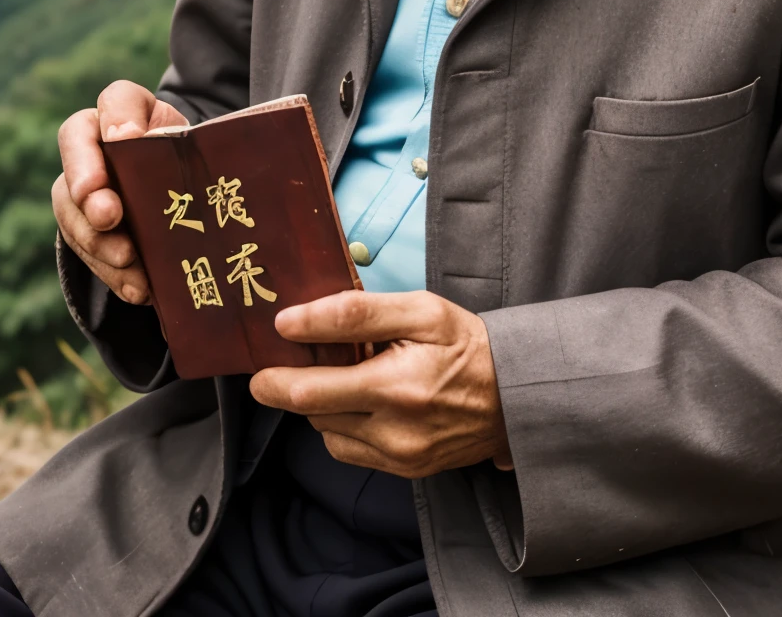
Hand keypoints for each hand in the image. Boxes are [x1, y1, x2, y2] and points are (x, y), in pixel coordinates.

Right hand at [52, 79, 187, 304]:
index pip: (115, 101)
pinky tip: (137, 288)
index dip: (117, 118)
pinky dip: (113, 274)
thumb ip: (188, 147)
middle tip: (109, 215)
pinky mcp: (84, 229)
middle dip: (89, 191)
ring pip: (72, 211)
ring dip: (98, 241)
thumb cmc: (189, 159)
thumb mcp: (197, 144)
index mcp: (127, 111)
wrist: (182, 189)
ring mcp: (81, 188)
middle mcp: (94, 145)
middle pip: (77, 160)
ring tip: (128, 260)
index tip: (127, 139)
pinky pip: (87, 252)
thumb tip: (170, 163)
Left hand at [250, 289, 511, 477]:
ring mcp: (399, 459)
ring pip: (327, 433)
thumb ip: (354, 313)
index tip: (265, 354)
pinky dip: (344, 424)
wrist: (516, 393)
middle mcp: (394, 433)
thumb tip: (292, 321)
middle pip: (312, 414)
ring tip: (346, 373)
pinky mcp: (405, 471)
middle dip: (294, 385)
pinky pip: (350, 450)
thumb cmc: (466, 343)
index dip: (275, 375)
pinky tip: (365, 399)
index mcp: (395, 388)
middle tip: (293, 358)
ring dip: (322, 404)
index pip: (310, 391)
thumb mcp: (419, 310)